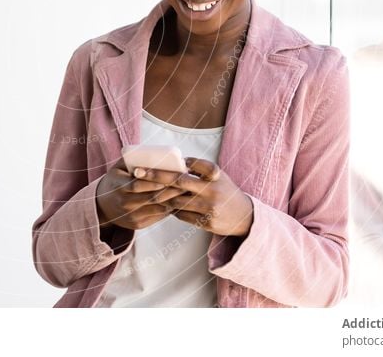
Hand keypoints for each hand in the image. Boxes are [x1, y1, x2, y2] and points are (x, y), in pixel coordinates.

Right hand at [96, 158, 184, 229]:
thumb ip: (132, 160)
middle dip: (170, 191)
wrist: (102, 207)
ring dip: (173, 201)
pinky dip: (169, 209)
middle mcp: (124, 203)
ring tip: (185, 192)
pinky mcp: (138, 225)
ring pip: (157, 209)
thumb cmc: (115, 182)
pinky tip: (178, 202)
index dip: (154, 182)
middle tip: (185, 183)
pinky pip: (157, 217)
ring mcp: (131, 216)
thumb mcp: (117, 169)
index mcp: (118, 186)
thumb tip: (153, 152)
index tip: (169, 176)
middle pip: (151, 198)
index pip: (137, 185)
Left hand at [133, 157, 253, 236]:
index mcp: (215, 175)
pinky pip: (181, 215)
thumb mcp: (218, 176)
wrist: (244, 217)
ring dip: (161, 196)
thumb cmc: (225, 191)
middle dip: (156, 176)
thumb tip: (177, 163)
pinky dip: (171, 209)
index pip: (194, 164)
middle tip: (137, 172)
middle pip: (179, 181)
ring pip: (176, 200)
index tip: (158, 159)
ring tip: (146, 191)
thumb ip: (199, 169)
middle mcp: (212, 190)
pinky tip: (164, 205)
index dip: (178, 161)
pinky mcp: (206, 222)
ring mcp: (208, 208)